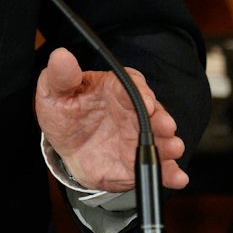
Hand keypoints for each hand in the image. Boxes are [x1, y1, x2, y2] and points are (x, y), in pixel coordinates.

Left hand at [34, 47, 186, 190]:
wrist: (63, 147)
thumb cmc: (63, 112)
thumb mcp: (54, 91)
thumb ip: (60, 76)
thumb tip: (61, 55)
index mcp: (115, 88)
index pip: (133, 84)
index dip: (142, 93)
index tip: (145, 103)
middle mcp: (132, 111)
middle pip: (154, 112)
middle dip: (162, 119)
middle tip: (166, 126)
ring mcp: (137, 137)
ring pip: (160, 138)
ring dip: (169, 144)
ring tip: (173, 149)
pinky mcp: (137, 161)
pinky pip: (158, 167)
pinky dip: (170, 172)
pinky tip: (177, 177)